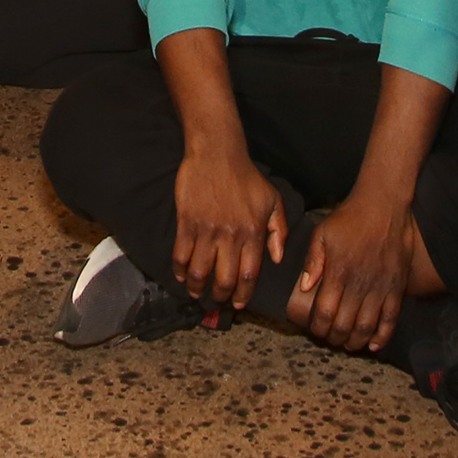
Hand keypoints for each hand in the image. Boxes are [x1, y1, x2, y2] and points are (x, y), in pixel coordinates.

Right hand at [171, 137, 285, 311]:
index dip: (243, 295)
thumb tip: (276, 259)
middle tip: (216, 300)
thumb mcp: (272, 200)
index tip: (238, 304)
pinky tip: (180, 274)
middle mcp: (231, 236)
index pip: (249, 275)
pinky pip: (181, 254)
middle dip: (219, 297)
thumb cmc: (247, 177)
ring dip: (196, 288)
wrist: (217, 153)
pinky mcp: (187, 222)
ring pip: (199, 272)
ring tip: (196, 292)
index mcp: (253, 233)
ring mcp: (207, 230)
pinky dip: (179, 270)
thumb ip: (278, 231)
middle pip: (224, 279)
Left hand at [287, 187, 417, 352]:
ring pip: (367, 326)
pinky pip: (391, 317)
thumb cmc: (350, 218)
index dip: (319, 328)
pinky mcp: (397, 286)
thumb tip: (305, 287)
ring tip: (349, 344)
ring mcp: (380, 286)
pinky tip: (374, 344)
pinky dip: (383, 335)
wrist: (383, 205)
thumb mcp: (322, 233)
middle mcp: (359, 283)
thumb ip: (313, 261)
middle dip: (335, 338)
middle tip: (331, 339)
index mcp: (338, 272)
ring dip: (356, 341)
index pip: (325, 313)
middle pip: (345, 325)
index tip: (316, 330)